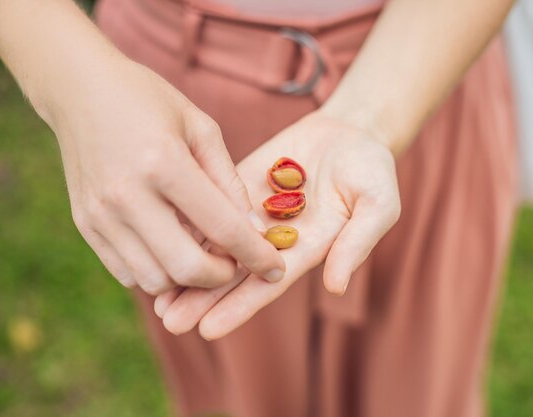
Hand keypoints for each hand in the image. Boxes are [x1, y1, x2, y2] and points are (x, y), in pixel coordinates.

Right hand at [52, 59, 284, 294]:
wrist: (79, 90)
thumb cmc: (149, 102)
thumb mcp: (201, 128)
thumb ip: (228, 181)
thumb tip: (251, 229)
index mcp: (165, 163)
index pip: (222, 227)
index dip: (256, 255)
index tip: (275, 269)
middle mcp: (128, 195)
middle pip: (187, 268)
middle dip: (222, 277)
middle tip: (234, 263)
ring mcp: (101, 215)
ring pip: (155, 281)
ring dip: (188, 278)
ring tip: (201, 253)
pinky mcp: (84, 225)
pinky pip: (127, 274)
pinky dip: (157, 273)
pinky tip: (171, 250)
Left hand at [156, 111, 400, 337]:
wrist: (352, 131)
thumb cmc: (372, 170)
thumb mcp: (378, 205)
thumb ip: (357, 243)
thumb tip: (335, 287)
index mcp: (307, 248)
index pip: (269, 282)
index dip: (241, 306)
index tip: (208, 330)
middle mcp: (276, 236)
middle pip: (235, 272)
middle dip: (203, 298)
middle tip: (167, 322)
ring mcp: (255, 210)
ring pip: (216, 243)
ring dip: (187, 267)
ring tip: (154, 295)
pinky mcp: (239, 182)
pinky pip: (210, 203)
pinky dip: (187, 223)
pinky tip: (158, 237)